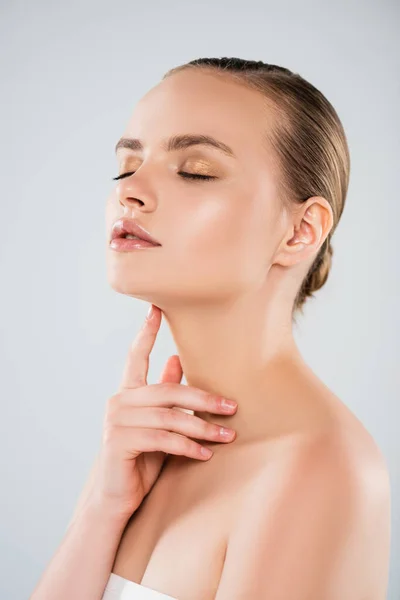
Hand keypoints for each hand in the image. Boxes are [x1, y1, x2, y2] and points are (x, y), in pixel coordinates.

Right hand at [89, 304, 237, 519]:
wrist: (115, 499)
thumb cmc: (140, 459)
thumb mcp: (158, 424)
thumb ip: (165, 394)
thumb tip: (176, 359)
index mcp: (128, 393)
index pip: (136, 357)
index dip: (146, 332)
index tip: (156, 308)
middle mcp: (119, 402)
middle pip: (167, 391)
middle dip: (203, 397)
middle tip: (232, 406)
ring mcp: (117, 421)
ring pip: (169, 416)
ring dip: (202, 426)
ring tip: (227, 435)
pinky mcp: (119, 442)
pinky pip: (162, 439)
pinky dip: (188, 446)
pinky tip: (206, 453)